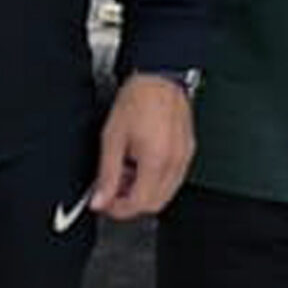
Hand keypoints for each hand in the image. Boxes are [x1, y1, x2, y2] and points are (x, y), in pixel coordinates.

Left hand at [88, 75, 195, 220]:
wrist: (160, 78)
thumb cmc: (138, 100)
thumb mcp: (112, 139)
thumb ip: (106, 174)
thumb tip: (99, 200)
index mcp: (156, 160)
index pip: (139, 204)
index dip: (118, 209)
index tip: (104, 202)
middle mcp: (175, 162)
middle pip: (155, 204)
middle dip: (131, 203)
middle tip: (113, 190)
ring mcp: (185, 157)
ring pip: (165, 193)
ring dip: (144, 191)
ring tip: (127, 171)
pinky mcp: (188, 151)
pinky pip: (173, 178)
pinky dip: (156, 179)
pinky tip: (142, 163)